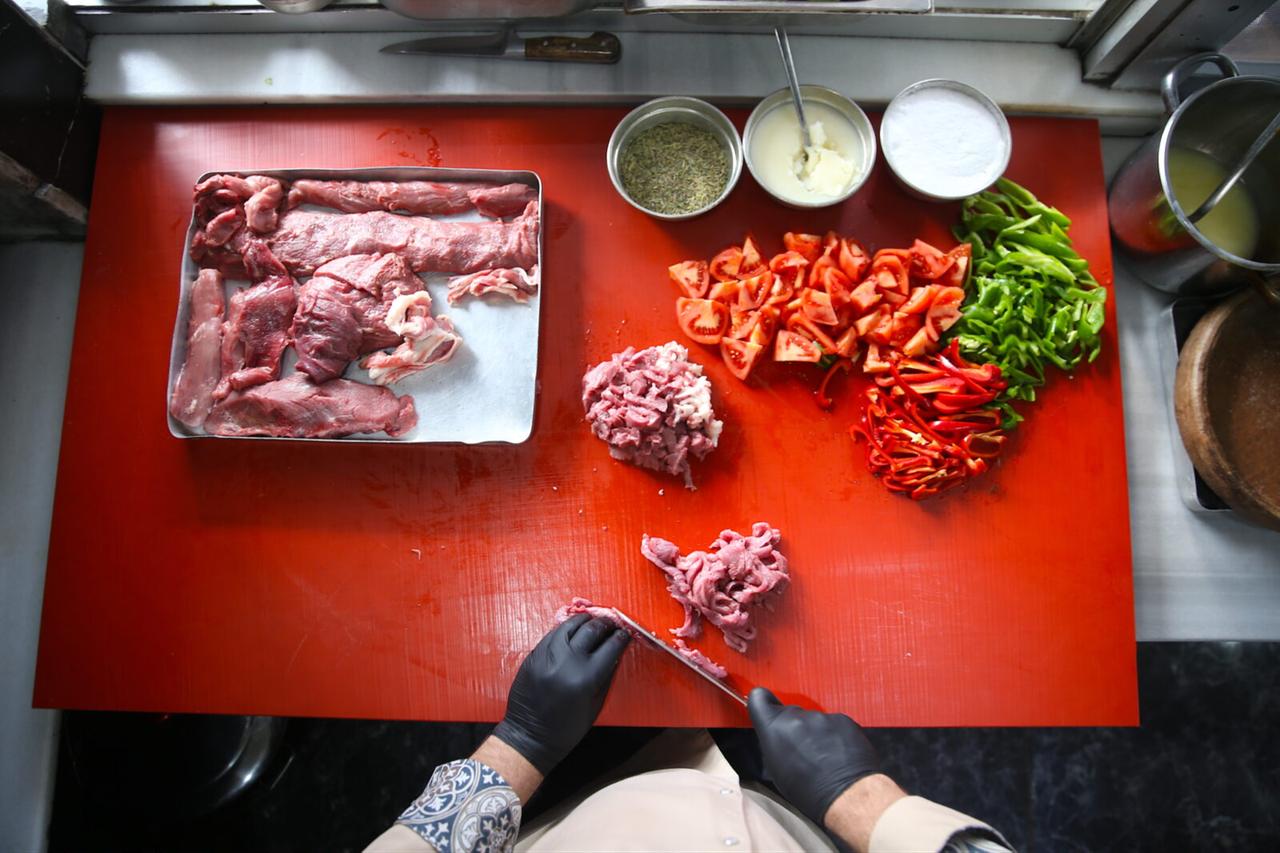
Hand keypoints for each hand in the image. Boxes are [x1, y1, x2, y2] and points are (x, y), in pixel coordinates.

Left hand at [492, 615, 629, 773]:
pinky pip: (552, 634)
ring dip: (585, 620)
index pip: (611, 647)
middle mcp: (567, 661)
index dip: (621, 637)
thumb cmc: (567, 728)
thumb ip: (606, 677)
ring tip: (593, 619)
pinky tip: (573, 629)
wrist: (530, 736)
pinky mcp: (534, 655)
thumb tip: (615, 653)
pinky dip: (565, 628)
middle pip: (592, 631)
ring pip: (569, 625)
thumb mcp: (595, 705)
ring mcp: (547, 656)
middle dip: (605, 624)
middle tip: (612, 622)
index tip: (625, 633)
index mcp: (586, 678)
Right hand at [748, 687, 882, 826]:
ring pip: (813, 720)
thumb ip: (772, 743)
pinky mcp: (844, 719)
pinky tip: (840, 755)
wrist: (847, 794)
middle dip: (793, 727)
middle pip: (790, 713)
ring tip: (824, 758)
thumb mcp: (776, 771)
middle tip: (801, 750)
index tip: (767, 713)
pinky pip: (834, 724)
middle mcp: (797, 716)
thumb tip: (775, 736)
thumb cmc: (809, 792)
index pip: (759, 698)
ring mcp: (822, 716)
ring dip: (816, 733)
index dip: (763, 705)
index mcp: (774, 727)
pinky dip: (835, 736)